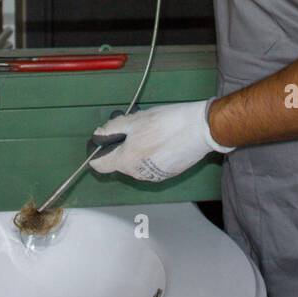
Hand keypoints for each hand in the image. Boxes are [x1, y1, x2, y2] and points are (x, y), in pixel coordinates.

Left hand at [88, 99, 234, 181]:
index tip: (104, 141)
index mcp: (126, 161)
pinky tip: (164, 140)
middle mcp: (138, 174)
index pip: (99, 165)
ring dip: (139, 150)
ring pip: (137, 163)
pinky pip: (152, 165)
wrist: (200, 129)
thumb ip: (112, 129)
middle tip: (135, 128)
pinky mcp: (169, 174)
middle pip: (120, 162)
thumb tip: (99, 134)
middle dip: (123, 146)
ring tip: (153, 132)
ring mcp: (154, 176)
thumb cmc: (168, 124)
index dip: (97, 152)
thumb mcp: (134, 120)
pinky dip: (154, 155)